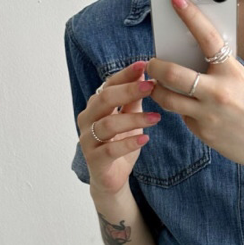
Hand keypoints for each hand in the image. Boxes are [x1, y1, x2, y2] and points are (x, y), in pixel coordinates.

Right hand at [76, 60, 161, 196]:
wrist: (111, 179)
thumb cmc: (119, 146)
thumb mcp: (129, 120)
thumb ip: (133, 101)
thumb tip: (145, 75)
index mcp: (95, 107)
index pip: (108, 84)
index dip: (125, 75)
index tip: (144, 65)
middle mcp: (88, 120)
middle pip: (104, 99)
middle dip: (128, 91)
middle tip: (151, 87)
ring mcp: (88, 140)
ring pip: (108, 125)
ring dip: (133, 119)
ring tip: (155, 118)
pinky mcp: (94, 160)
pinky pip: (110, 150)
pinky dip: (128, 143)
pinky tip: (145, 139)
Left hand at [144, 0, 243, 170]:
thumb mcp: (243, 78)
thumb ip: (220, 67)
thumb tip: (195, 54)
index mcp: (231, 72)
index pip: (206, 37)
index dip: (189, 15)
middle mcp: (217, 93)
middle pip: (172, 74)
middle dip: (155, 66)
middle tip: (152, 63)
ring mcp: (208, 114)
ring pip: (168, 99)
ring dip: (157, 89)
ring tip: (157, 85)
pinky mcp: (203, 131)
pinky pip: (183, 116)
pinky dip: (182, 109)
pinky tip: (190, 108)